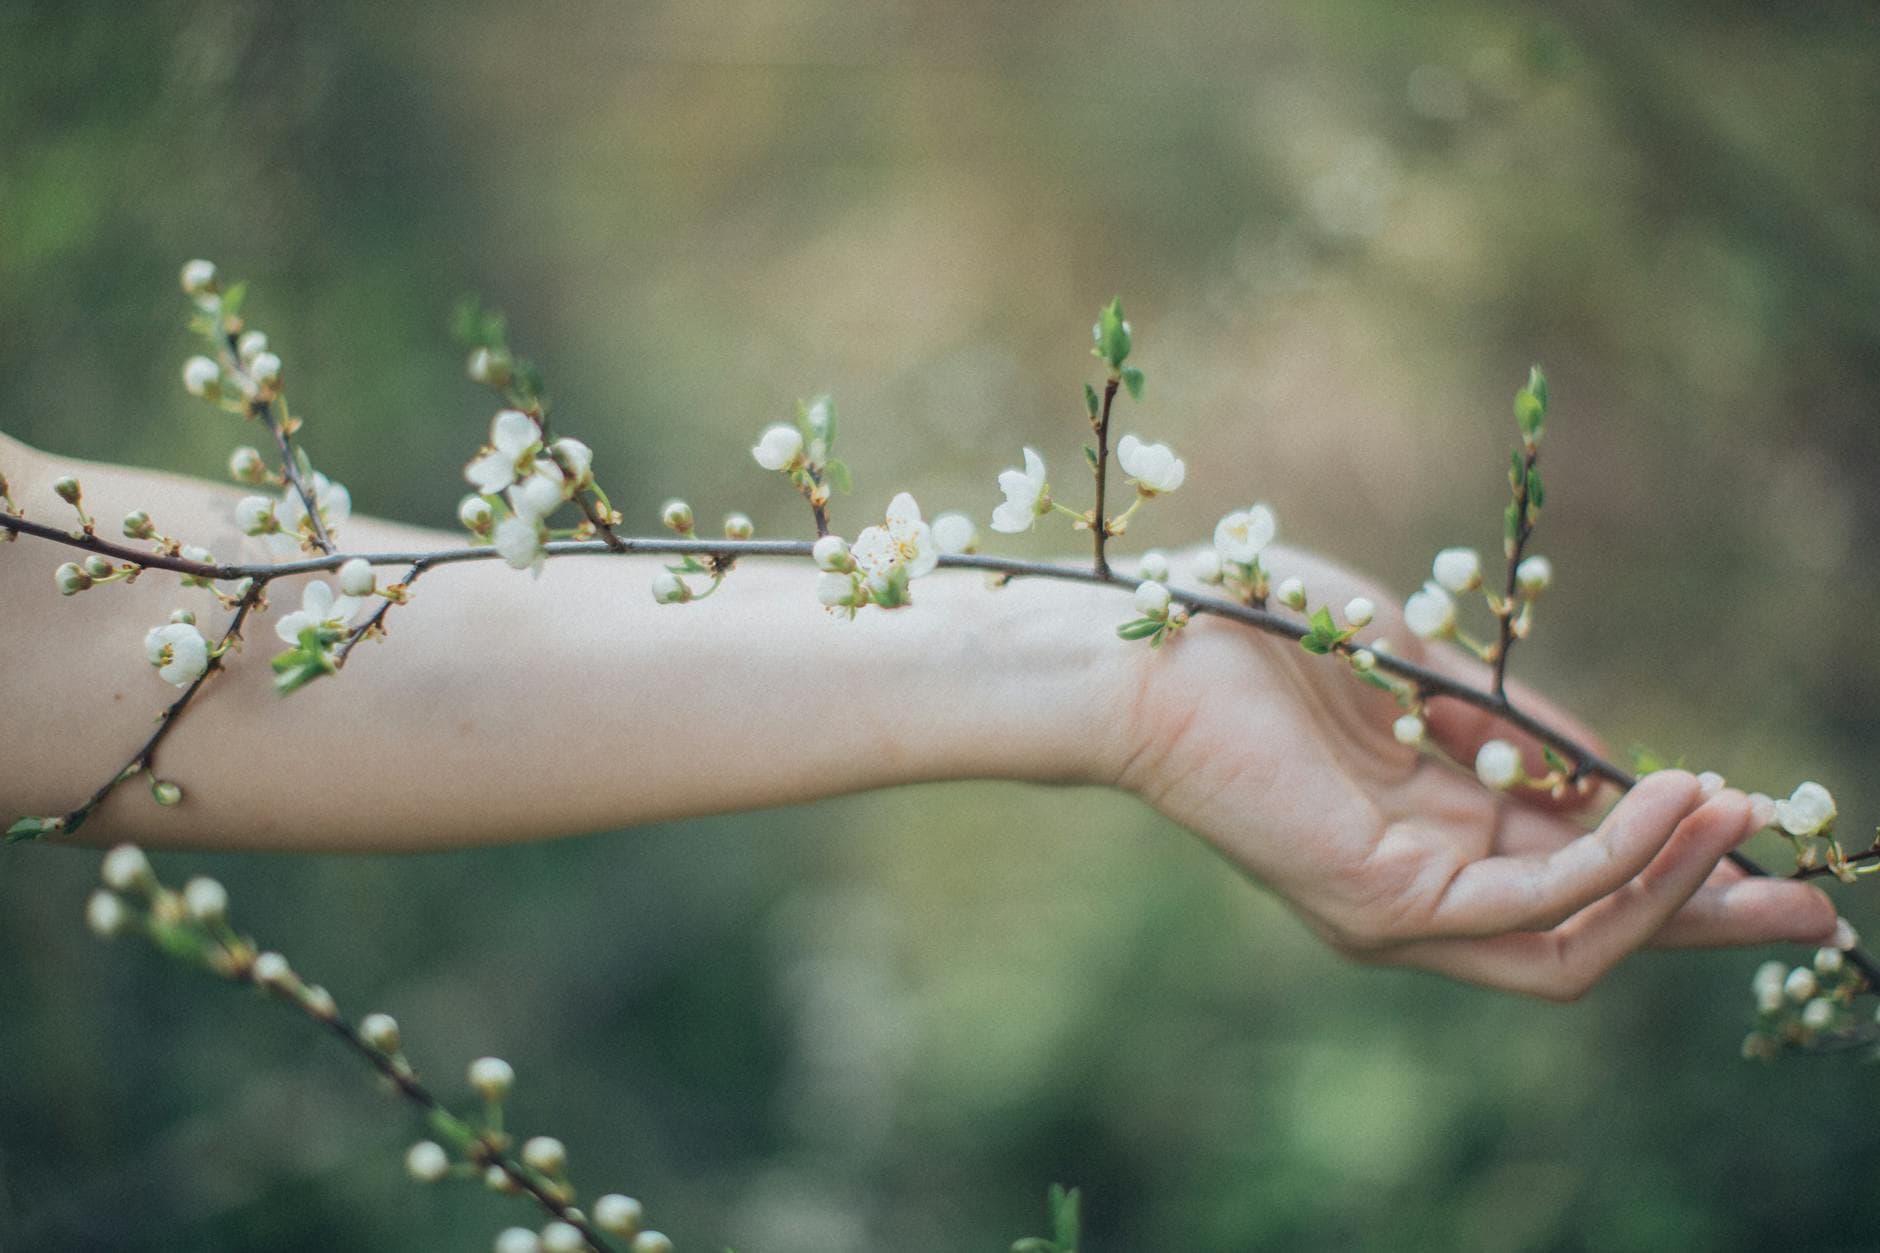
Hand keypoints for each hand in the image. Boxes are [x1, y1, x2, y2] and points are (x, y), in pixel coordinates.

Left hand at [1114, 546, 1839, 998]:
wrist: (1149, 641)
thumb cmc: (1262, 636)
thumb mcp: (1417, 676)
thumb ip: (1506, 726)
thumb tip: (1601, 755)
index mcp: (1417, 838)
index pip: (1562, 876)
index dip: (1663, 861)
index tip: (1752, 826)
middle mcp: (1411, 894)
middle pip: (1586, 935)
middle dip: (1698, 915)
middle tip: (1805, 896)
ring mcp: (1394, 911)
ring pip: (1572, 937)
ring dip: (1670, 881)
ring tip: (1742, 816)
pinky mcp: (1381, 899)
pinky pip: (1532, 897)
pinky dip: (1613, 859)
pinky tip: (1670, 803)